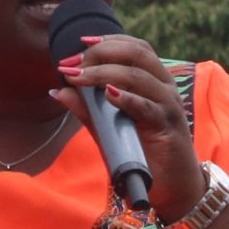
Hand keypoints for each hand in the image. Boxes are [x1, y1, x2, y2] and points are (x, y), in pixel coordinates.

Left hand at [52, 34, 200, 217]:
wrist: (170, 188)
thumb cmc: (142, 154)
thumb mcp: (108, 130)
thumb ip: (88, 110)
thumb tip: (58, 91)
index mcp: (154, 81)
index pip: (134, 47)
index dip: (107, 41)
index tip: (79, 45)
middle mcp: (164, 87)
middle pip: (136, 54)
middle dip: (101, 53)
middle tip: (72, 63)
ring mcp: (168, 105)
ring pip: (138, 76)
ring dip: (104, 73)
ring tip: (78, 78)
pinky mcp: (168, 127)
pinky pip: (147, 107)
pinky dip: (126, 98)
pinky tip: (108, 95)